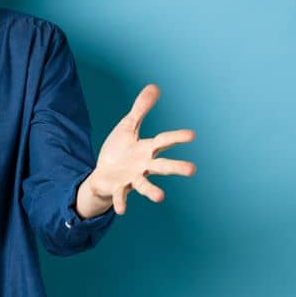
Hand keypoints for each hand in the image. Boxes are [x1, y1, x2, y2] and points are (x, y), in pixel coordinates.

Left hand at [80, 84, 196, 215]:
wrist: (103, 173)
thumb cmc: (120, 150)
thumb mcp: (128, 126)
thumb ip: (141, 108)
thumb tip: (154, 86)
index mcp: (147, 149)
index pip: (164, 141)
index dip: (176, 137)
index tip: (192, 134)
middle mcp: (143, 165)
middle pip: (162, 166)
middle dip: (176, 167)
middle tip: (192, 170)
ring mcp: (132, 178)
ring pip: (144, 185)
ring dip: (152, 191)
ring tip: (160, 197)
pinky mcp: (118, 187)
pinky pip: (121, 196)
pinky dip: (121, 202)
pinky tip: (121, 210)